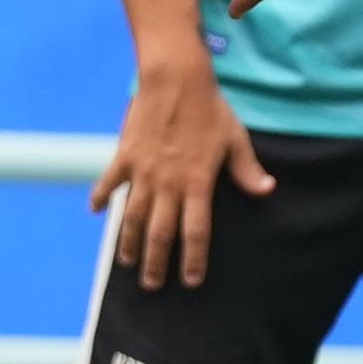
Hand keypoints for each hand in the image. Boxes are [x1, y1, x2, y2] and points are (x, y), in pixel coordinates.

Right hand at [93, 48, 267, 288]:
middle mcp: (168, 183)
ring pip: (132, 217)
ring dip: (128, 243)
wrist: (176, 78)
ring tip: (127, 263)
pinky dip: (100, 197)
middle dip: (156, 263)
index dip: (192, 260)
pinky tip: (95, 212)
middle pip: (160, 234)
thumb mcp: (235, 139)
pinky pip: (109, 182)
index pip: (195, 232)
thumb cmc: (210, 108)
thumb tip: (267, 190)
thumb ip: (247, 170)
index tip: (190, 281)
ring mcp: (143, 171)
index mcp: (197, 183)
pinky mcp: (125, 156)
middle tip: (153, 285)